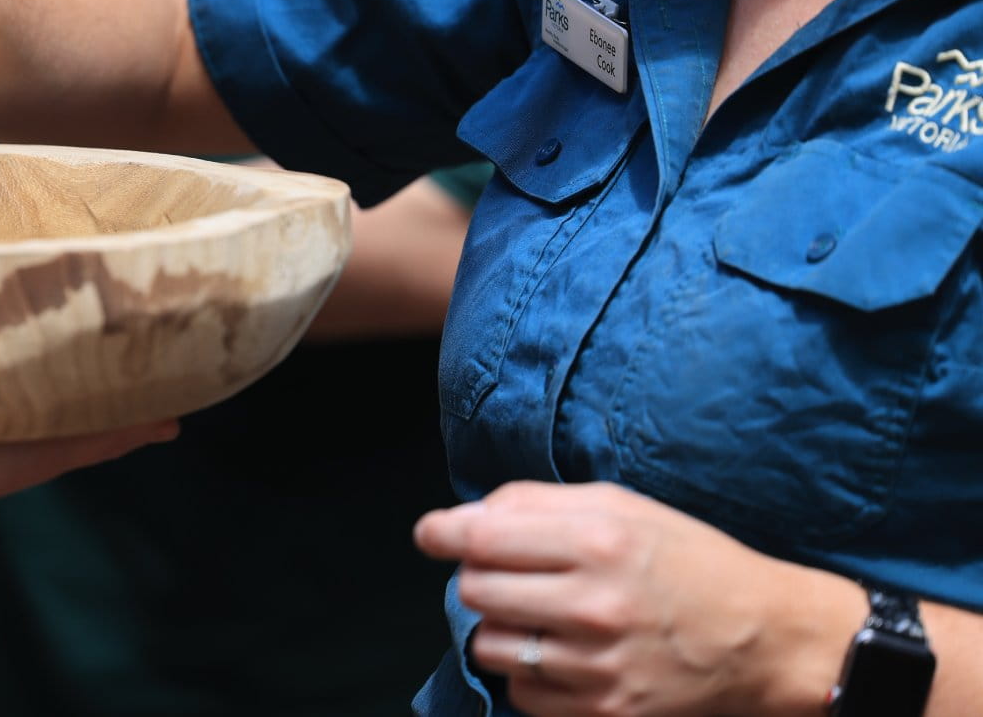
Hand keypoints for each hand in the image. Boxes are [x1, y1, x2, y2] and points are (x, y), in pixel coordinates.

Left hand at [414, 481, 862, 716]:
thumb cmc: (690, 561)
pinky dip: (528, 674)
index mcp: (597, 540)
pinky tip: (562, 654)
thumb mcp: (622, 506)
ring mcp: (599, 665)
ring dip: (501, 628)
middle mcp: (594, 603)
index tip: (432, 534)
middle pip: (475, 590)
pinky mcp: (606, 711)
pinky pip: (522, 692)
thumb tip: (466, 515)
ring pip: (489, 645)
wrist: (766, 639)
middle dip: (481, 578)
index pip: (479, 538)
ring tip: (540, 617)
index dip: (443, 533)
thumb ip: (538, 503)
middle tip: (512, 575)